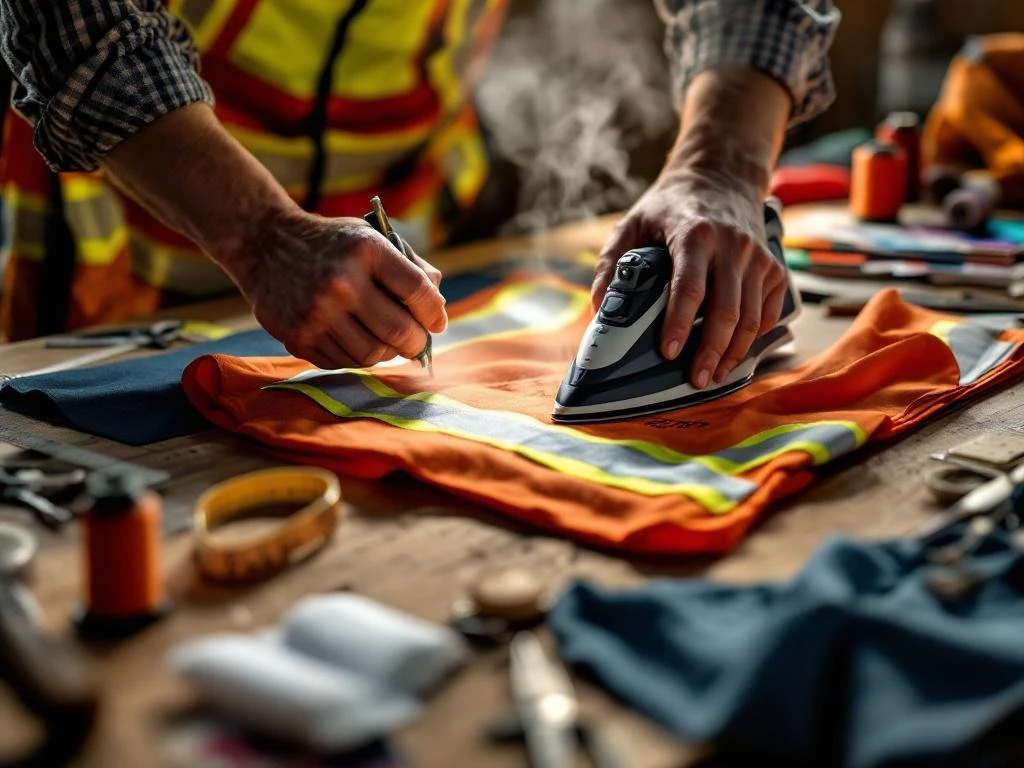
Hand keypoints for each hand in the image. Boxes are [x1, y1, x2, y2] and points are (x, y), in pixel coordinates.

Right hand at [231, 209, 446, 368]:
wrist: (265, 245)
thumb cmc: (332, 243)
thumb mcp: (371, 237)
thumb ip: (410, 268)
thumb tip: (439, 309)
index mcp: (366, 249)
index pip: (418, 291)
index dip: (434, 313)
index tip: (436, 322)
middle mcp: (341, 281)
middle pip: (398, 331)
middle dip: (415, 342)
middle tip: (415, 341)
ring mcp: (316, 312)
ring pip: (372, 355)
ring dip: (386, 353)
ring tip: (385, 341)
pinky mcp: (297, 336)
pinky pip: (342, 362)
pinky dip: (356, 356)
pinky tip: (354, 339)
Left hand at [592, 170, 786, 388]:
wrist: (720, 176)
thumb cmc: (670, 206)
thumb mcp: (632, 223)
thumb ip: (611, 263)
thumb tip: (601, 307)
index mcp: (694, 234)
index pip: (689, 286)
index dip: (679, 323)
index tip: (668, 352)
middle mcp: (732, 245)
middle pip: (726, 309)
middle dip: (711, 350)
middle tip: (696, 380)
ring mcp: (756, 257)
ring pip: (750, 316)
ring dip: (733, 352)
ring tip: (714, 376)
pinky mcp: (772, 267)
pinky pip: (768, 311)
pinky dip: (754, 337)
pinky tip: (736, 354)